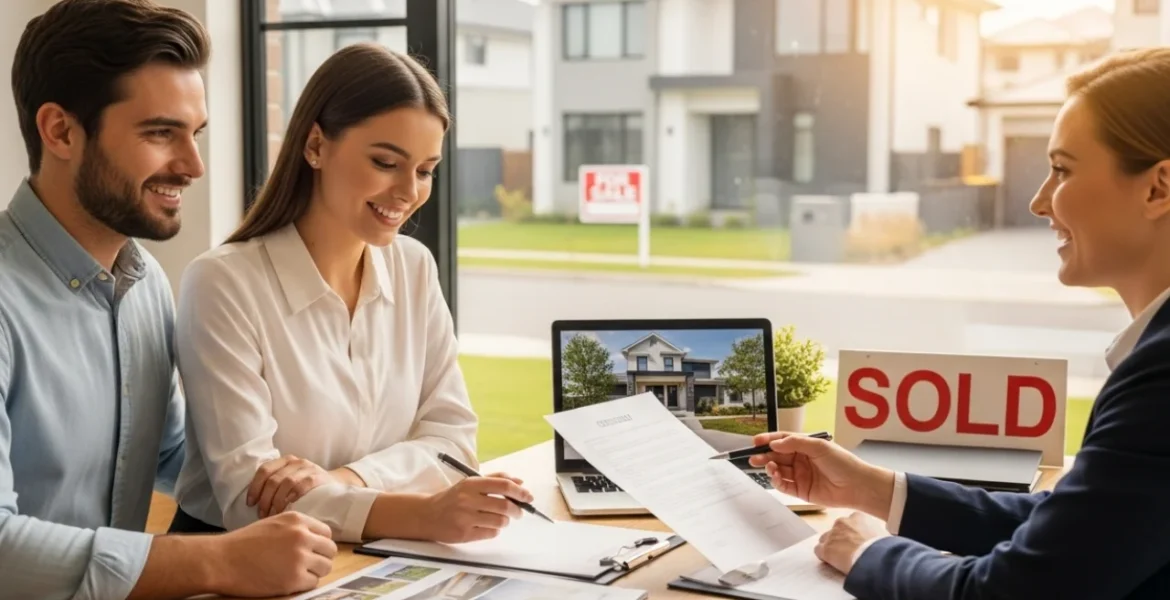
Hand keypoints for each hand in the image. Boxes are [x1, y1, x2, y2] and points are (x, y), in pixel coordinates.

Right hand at [210, 512, 337, 596]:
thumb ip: (295, 528)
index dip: (319, 544)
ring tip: (296, 573)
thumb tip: (315, 539)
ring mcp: (299, 558)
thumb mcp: (273, 524)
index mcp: (297, 520)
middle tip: (306, 564)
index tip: (311, 551)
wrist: (221, 560)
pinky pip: (313, 582)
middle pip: (330, 550)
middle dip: (320, 558)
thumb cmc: (242, 543)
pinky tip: (288, 581)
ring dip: (314, 572)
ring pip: (325, 567)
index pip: (326, 533)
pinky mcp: (294, 579)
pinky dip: (303, 584)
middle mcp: (302, 536)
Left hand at [249, 455, 341, 517]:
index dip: (254, 487)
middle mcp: (295, 461)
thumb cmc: (306, 487)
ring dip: (277, 500)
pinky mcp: (320, 477)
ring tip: (274, 513)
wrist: (336, 484)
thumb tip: (253, 501)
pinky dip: (294, 494)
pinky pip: (304, 484)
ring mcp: (309, 468)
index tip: (250, 503)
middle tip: (262, 514)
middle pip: (273, 479)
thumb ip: (275, 484)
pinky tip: (290, 505)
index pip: (264, 470)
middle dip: (265, 498)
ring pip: (286, 482)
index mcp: (284, 461)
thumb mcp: (290, 480)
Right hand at [419, 473, 532, 542]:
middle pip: (505, 506)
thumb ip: (494, 480)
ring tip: (500, 519)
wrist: (427, 515)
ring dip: (505, 521)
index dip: (519, 492)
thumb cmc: (453, 498)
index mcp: (471, 484)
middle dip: (517, 510)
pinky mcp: (464, 534)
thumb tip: (520, 482)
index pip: (503, 485)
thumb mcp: (470, 483)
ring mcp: (465, 518)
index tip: (528, 496)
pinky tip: (487, 526)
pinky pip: (491, 533)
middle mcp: (468, 499)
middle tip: (518, 512)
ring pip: (500, 521)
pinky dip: (494, 530)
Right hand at [748, 431, 894, 516]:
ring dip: (770, 469)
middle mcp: (801, 460)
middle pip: (777, 456)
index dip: (769, 440)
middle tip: (754, 457)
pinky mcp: (801, 491)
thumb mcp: (819, 446)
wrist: (857, 486)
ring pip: (778, 471)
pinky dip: (777, 482)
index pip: (783, 441)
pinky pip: (784, 486)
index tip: (755, 441)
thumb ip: (795, 443)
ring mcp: (801, 476)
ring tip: (769, 467)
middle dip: (764, 456)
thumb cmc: (842, 462)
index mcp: (805, 446)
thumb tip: (774, 443)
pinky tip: (775, 477)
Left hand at [814, 512, 889, 574]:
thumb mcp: (884, 535)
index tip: (857, 540)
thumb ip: (876, 533)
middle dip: (840, 539)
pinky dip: (823, 556)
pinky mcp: (825, 549)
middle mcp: (842, 522)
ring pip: (825, 539)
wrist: (874, 558)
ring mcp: (832, 535)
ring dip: (831, 547)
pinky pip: (818, 551)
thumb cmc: (883, 548)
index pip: (851, 522)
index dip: (853, 532)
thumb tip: (880, 538)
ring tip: (840, 558)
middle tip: (849, 550)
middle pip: (837, 530)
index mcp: (858, 517)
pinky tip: (831, 562)